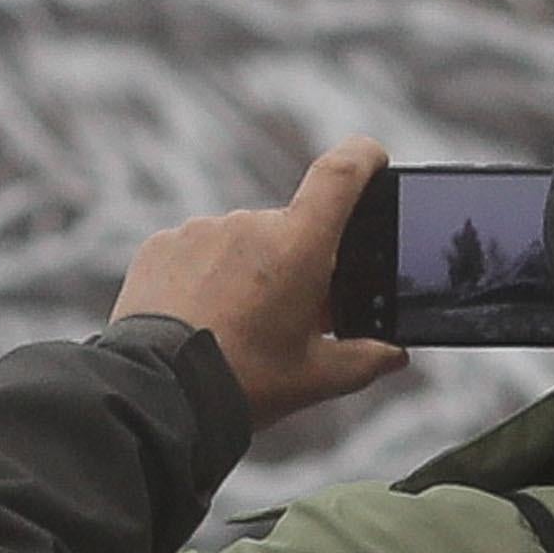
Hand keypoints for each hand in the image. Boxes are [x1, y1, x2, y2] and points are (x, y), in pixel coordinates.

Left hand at [120, 142, 402, 430]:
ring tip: (234, 327)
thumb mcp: (315, 378)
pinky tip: (199, 319)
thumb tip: (394, 354)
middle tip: (286, 316)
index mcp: (299, 247)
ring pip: (240, 243)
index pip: (341, 174)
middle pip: (289, 230)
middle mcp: (249, 224)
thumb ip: (364, 360)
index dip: (363, 158)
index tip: (373, 159)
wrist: (158, 394)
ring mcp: (201, 230)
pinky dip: (203, 278)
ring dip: (247, 272)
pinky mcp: (161, 245)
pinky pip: (196, 251)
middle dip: (294, 264)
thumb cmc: (243, 383)